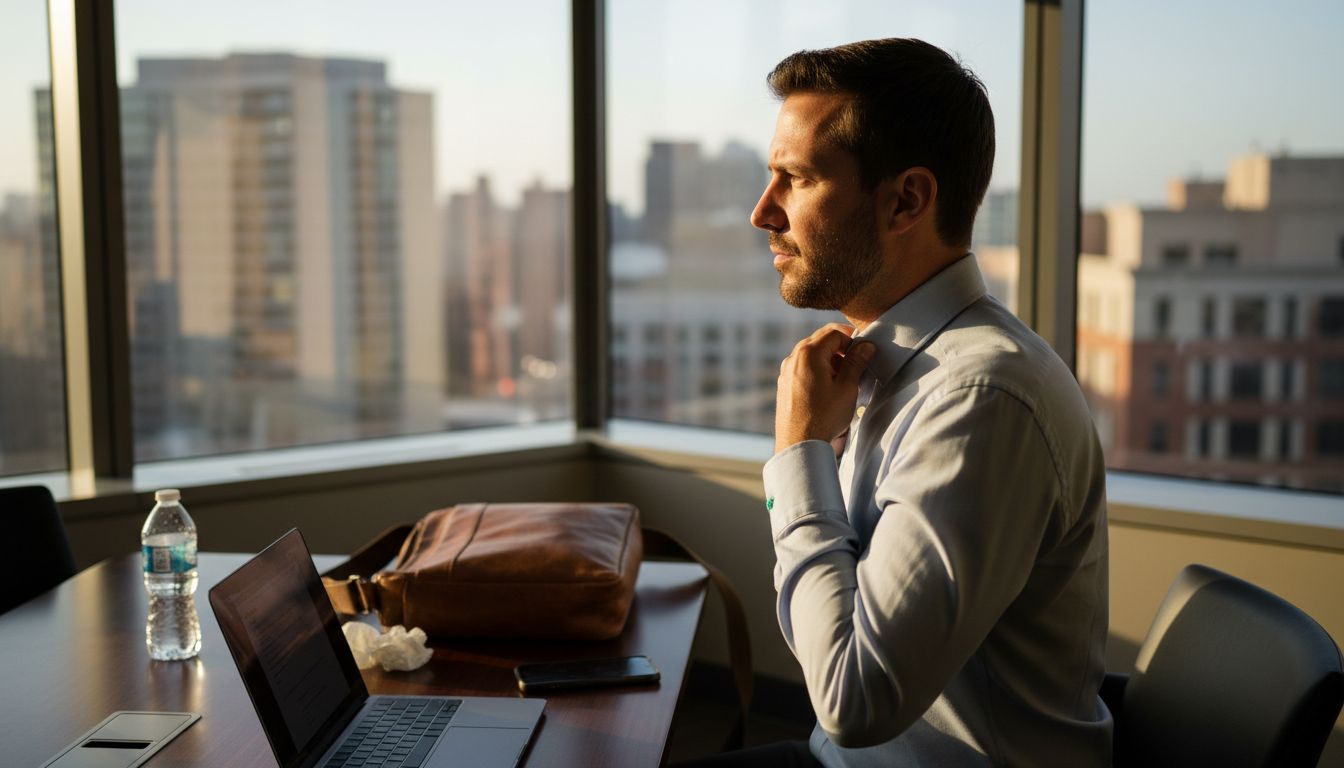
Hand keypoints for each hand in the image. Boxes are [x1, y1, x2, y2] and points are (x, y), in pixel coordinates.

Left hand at [774, 323, 876, 453]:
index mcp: (808, 353)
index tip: (863, 353)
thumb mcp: (847, 387)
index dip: (852, 340)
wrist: (799, 444)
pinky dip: (817, 371)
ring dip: (829, 360)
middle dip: (840, 349)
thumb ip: (856, 362)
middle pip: (820, 341)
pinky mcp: (784, 385)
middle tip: (856, 365)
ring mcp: (786, 372)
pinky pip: (802, 368)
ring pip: (811, 355)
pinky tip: (828, 389)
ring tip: (843, 380)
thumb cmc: (823, 417)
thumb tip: (866, 346)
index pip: (834, 333)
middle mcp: (792, 358)